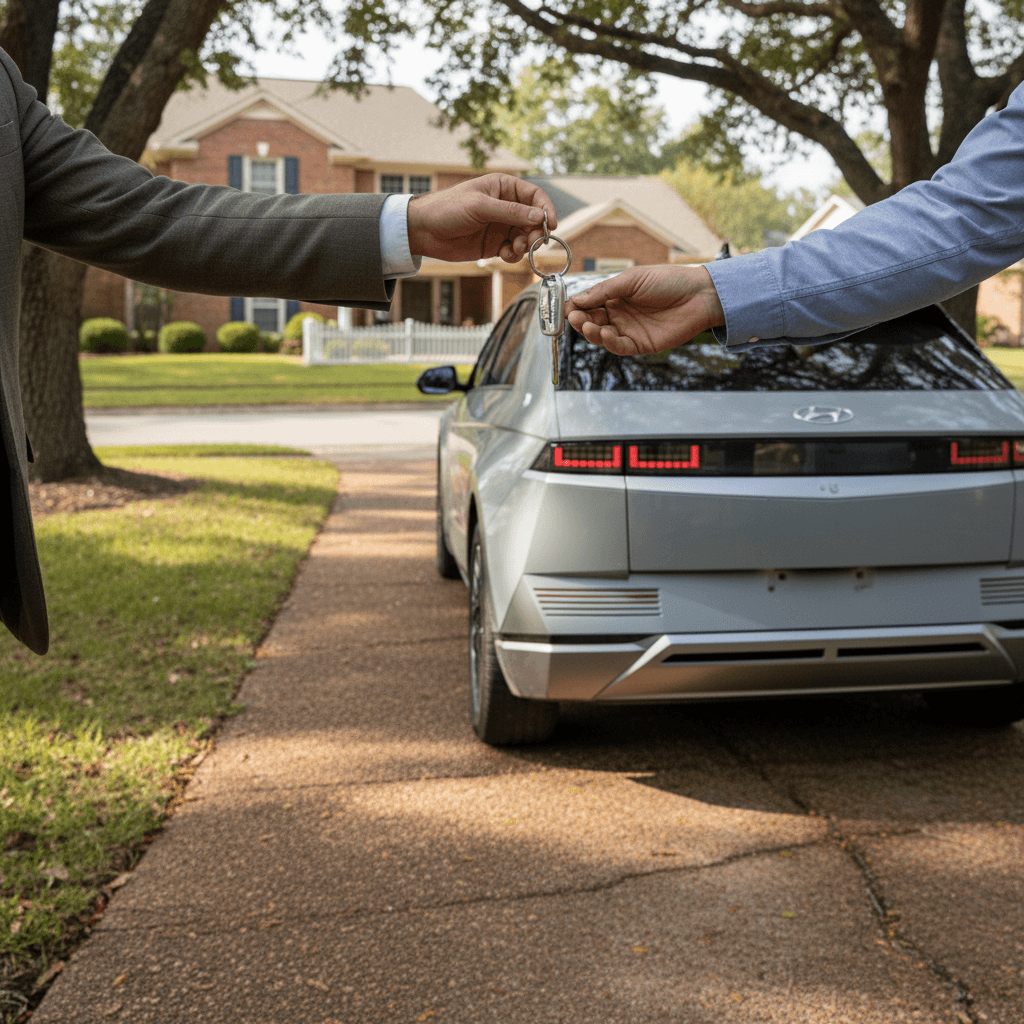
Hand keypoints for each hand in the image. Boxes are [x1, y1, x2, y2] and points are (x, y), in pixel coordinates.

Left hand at [406, 173, 556, 263]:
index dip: (545, 209)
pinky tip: (506, 255)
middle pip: (533, 218)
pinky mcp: (494, 244)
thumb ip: (511, 212)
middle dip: (536, 231)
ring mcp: (500, 226)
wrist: (424, 230)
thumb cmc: (448, 209)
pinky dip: (514, 255)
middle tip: (533, 242)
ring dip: (526, 244)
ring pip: (525, 236)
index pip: (534, 195)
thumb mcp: (481, 206)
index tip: (550, 225)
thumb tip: (538, 216)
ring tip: (516, 249)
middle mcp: (505, 206)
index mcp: (503, 187)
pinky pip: (513, 250)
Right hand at [565, 265, 725, 354]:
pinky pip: (620, 347)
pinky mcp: (641, 344)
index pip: (589, 304)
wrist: (700, 295)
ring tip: (588, 325)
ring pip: (602, 336)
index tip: (566, 308)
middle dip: (581, 321)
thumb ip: (604, 291)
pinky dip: (609, 342)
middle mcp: (620, 314)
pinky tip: (605, 333)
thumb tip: (577, 299)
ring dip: (591, 332)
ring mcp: (630, 330)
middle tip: (575, 318)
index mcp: (616, 296)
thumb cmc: (669, 280)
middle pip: (592, 322)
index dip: (576, 307)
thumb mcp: (632, 279)